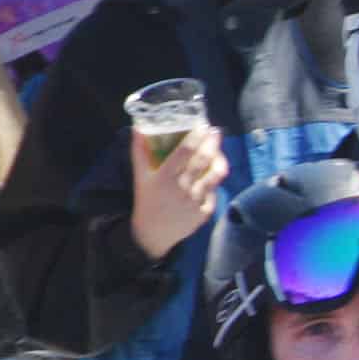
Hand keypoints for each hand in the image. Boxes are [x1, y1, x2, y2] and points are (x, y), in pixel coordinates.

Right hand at [128, 126, 226, 260]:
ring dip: (220, 159)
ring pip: (214, 175)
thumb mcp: (140, 177)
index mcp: (165, 177)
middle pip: (202, 160)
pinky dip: (215, 181)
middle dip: (212, 143)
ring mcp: (195, 201)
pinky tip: (214, 172)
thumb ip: (139, 151)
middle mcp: (182, 188)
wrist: (152, 234)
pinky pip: (214, 192)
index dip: (196, 136)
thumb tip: (138, 127)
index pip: (185, 151)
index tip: (202, 125)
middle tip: (215, 131)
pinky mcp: (204, 212)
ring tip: (219, 150)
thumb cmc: (146, 201)